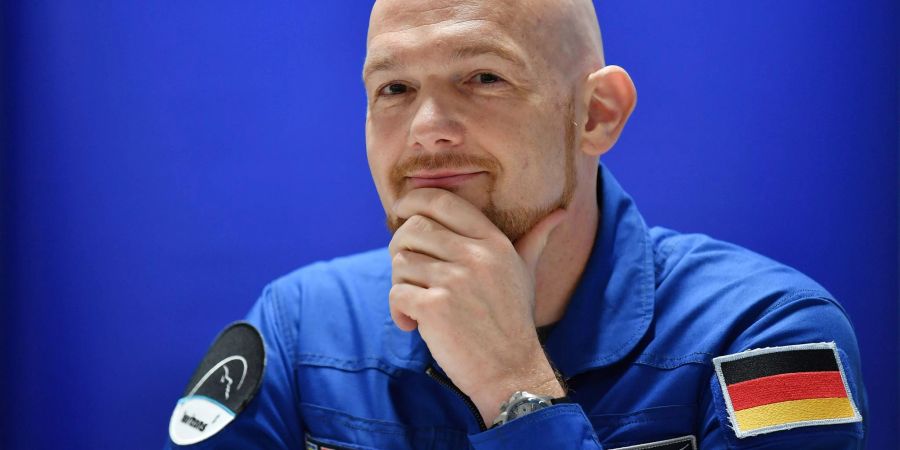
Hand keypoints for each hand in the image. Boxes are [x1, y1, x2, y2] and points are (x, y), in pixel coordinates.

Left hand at [388, 188, 566, 423]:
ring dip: (401, 283)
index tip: (401, 211)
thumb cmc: (513, 321)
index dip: (414, 200)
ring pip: (400, 262)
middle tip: (408, 271)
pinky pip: (396, 293)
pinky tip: (411, 323)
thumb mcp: (526, 274)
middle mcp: (475, 256)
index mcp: (494, 242)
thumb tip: (561, 213)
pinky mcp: (435, 308)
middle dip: (400, 247)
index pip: (442, 201)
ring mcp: (454, 282)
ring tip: (417, 302)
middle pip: (413, 228)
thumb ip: (535, 240)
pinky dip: (397, 310)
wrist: (511, 372)